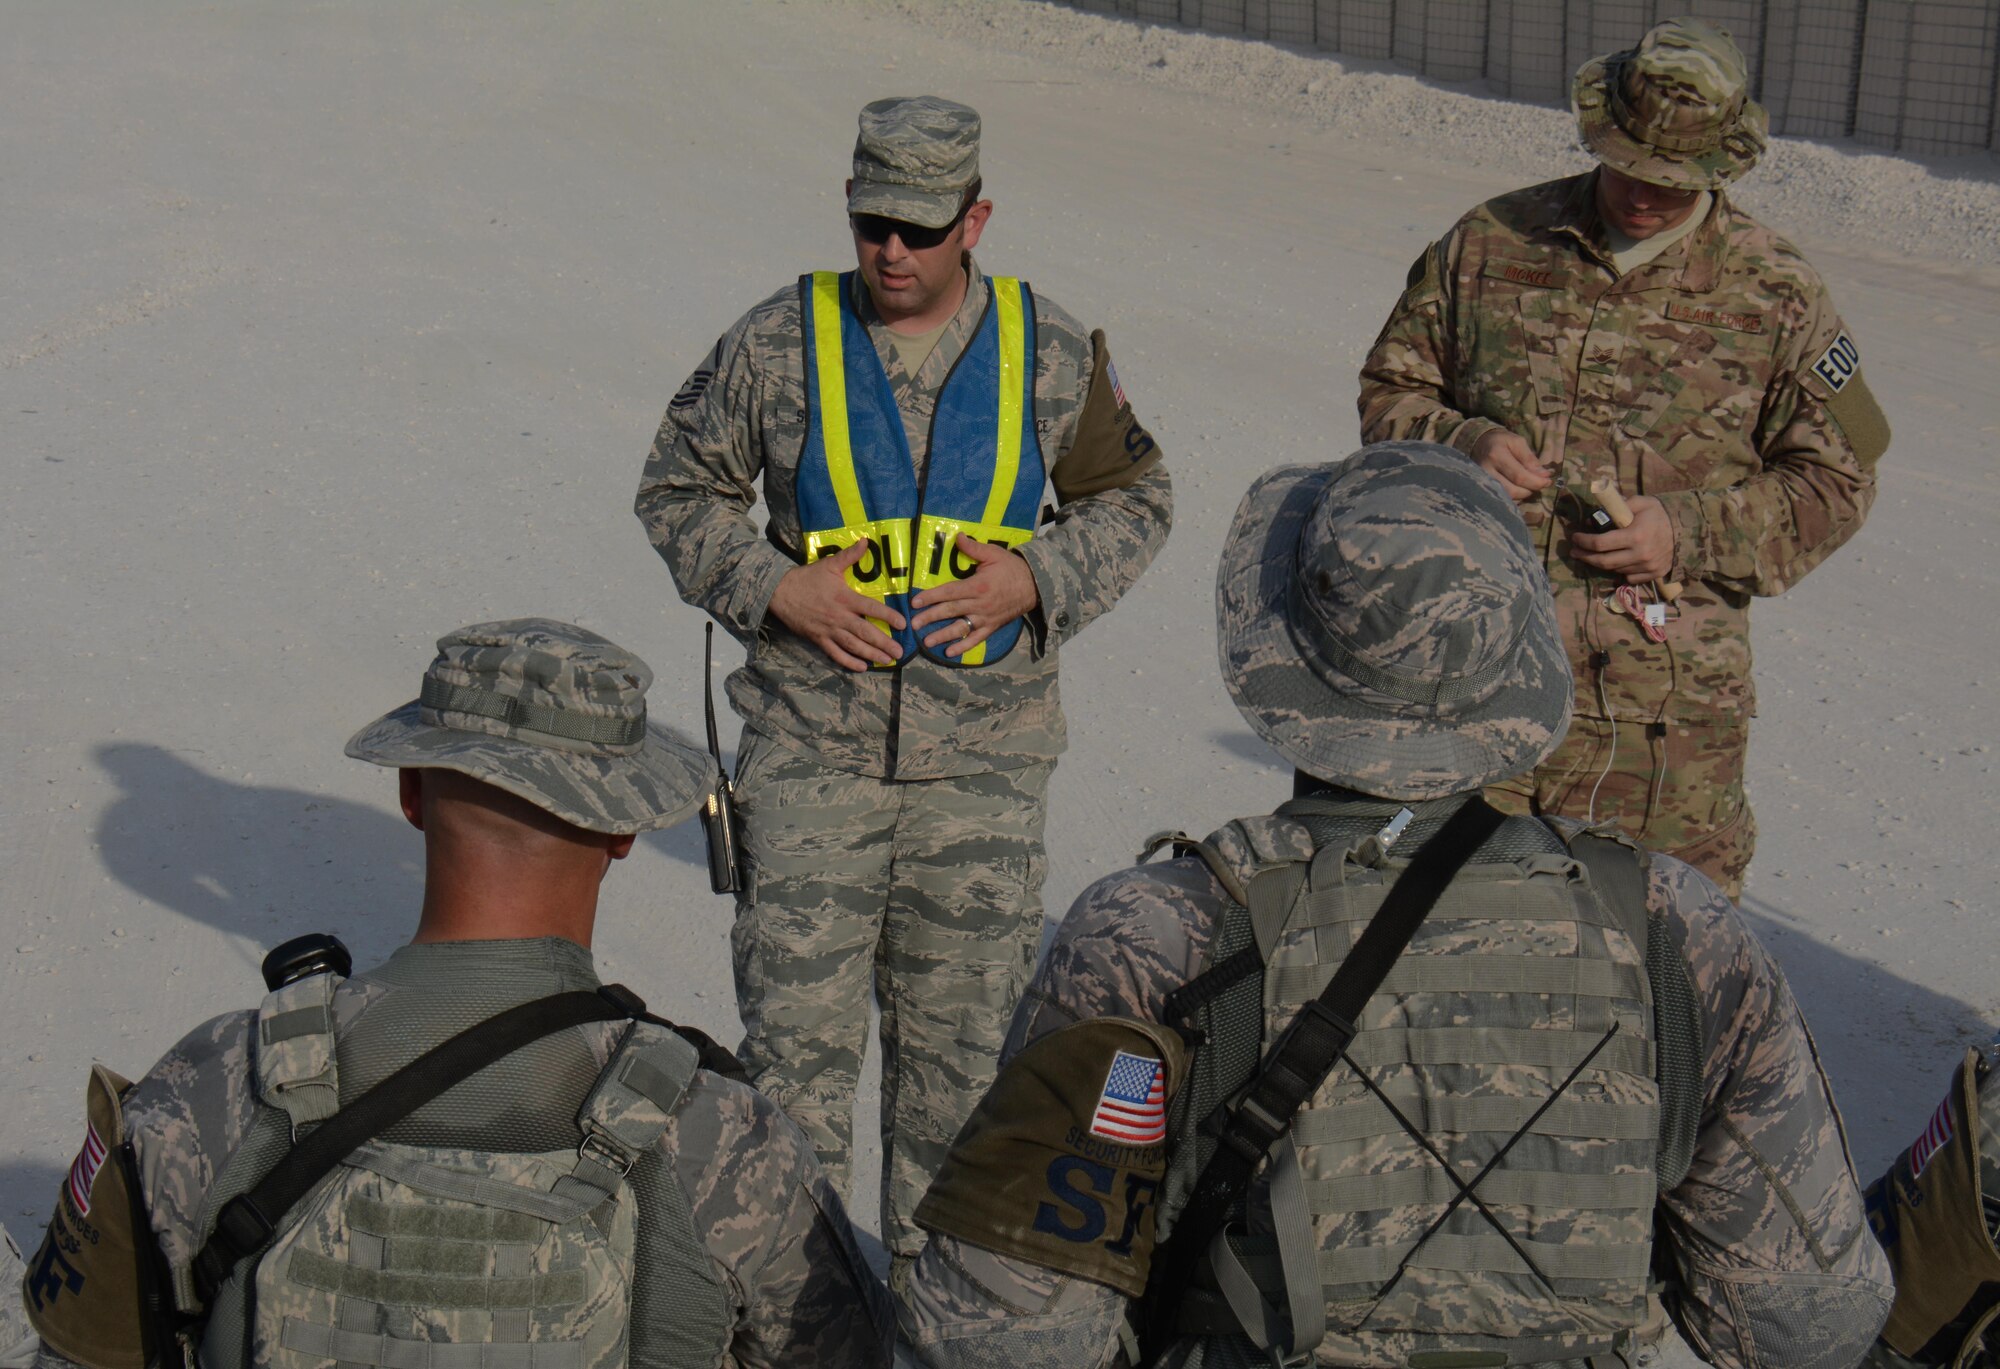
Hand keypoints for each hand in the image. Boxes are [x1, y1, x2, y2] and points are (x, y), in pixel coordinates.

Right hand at [767, 539, 907, 671]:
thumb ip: (850, 556)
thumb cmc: (807, 578)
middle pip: (865, 632)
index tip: (902, 624)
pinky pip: (835, 654)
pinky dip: (848, 662)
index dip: (888, 616)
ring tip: (887, 661)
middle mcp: (839, 617)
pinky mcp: (819, 640)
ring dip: (871, 655)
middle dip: (884, 643)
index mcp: (845, 598)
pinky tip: (862, 667)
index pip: (871, 608)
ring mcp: (829, 631)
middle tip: (899, 652)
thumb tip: (865, 541)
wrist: (780, 592)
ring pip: (853, 646)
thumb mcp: (829, 564)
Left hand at [909, 535, 1040, 657]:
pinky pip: (976, 639)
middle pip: (951, 611)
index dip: (931, 597)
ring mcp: (985, 618)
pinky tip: (949, 653)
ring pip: (961, 628)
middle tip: (913, 624)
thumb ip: (973, 548)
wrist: (1035, 585)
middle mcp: (980, 604)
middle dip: (930, 617)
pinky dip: (963, 647)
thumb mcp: (994, 553)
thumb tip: (957, 536)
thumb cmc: (1012, 568)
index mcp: (978, 585)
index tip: (916, 602)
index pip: (949, 592)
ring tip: (927, 642)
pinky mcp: (992, 627)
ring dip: (943, 636)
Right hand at [1471, 429, 1550, 500]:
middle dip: (1530, 489)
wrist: (1478, 444)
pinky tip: (1520, 489)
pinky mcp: (1481, 489)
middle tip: (1540, 484)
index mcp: (1497, 456)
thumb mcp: (1517, 442)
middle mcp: (1486, 471)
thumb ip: (1530, 459)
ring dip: (1523, 494)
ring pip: (1507, 498)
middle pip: (1513, 491)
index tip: (1548, 481)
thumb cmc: (1501, 442)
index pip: (1519, 476)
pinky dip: (1515, 496)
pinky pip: (1501, 499)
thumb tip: (1544, 475)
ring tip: (1530, 485)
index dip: (1536, 482)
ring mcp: (1482, 482)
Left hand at [1571, 495, 1674, 583]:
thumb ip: (1617, 507)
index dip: (1583, 541)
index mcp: (1635, 536)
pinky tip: (1617, 561)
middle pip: (1603, 562)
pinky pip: (1629, 577)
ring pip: (1615, 570)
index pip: (1600, 543)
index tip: (1574, 538)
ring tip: (1594, 554)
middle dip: (1585, 556)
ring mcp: (1647, 567)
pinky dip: (1620, 570)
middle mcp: (1640, 555)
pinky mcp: (1653, 574)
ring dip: (1601, 563)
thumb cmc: (1660, 514)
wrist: (1687, 529)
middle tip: (1575, 552)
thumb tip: (1593, 519)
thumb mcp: (1641, 502)